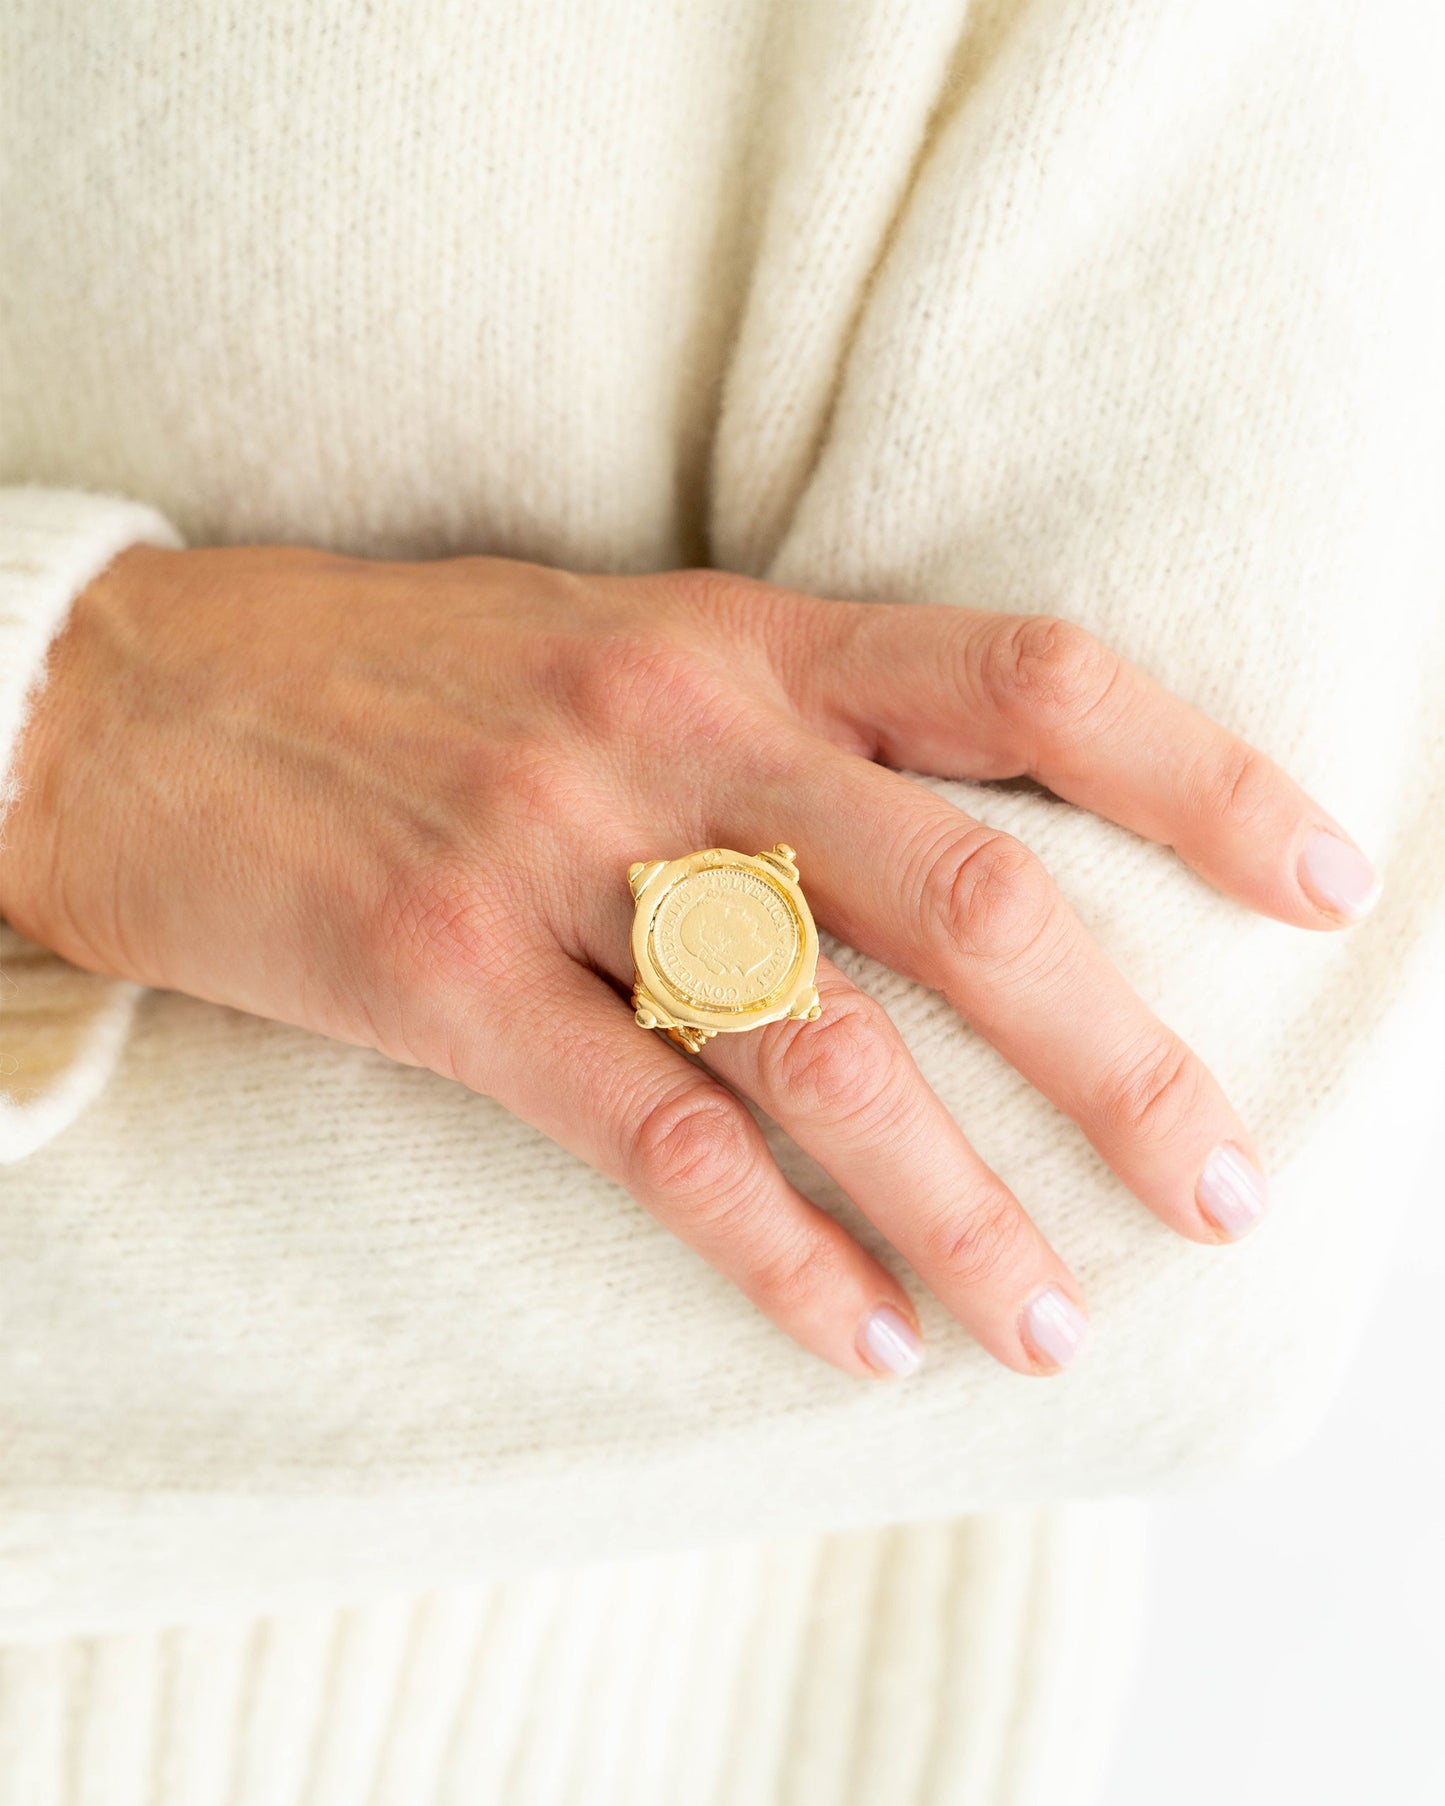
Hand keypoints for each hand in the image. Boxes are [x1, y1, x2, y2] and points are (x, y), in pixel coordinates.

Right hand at [0, 545, 1380, 1379]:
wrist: (136, 694)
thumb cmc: (411, 676)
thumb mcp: (623, 645)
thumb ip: (794, 722)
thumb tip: (977, 835)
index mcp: (741, 637)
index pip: (1030, 680)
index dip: (1199, 774)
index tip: (1322, 878)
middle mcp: (674, 735)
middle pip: (970, 903)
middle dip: (1124, 1064)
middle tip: (1220, 1189)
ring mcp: (554, 857)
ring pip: (822, 1050)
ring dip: (966, 1209)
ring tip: (1057, 1325)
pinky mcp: (443, 979)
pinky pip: (653, 1141)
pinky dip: (778, 1255)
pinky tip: (865, 1343)